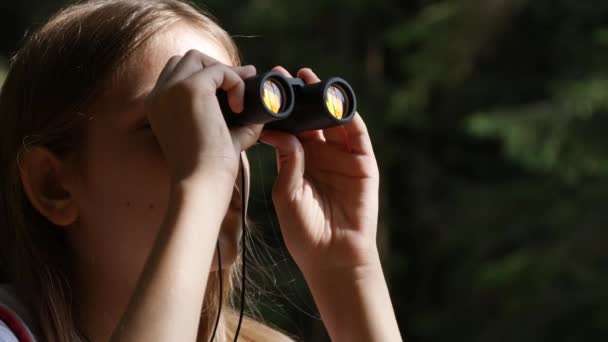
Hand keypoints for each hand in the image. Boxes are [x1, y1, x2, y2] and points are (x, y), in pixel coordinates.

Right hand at [145, 49, 262, 185]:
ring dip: (224, 72)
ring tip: (240, 100)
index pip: (178, 73)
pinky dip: (235, 83)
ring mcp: (170, 89)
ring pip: (199, 58)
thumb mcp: (221, 134)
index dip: (207, 75)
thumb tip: (260, 96)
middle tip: (240, 89)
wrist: (202, 182)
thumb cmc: (211, 167)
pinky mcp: (189, 88)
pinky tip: (240, 107)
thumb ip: (235, 114)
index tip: (234, 89)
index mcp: (158, 107)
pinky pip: (219, 70)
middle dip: (216, 68)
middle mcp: (158, 95)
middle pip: (187, 59)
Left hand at [259, 67, 379, 275]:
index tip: (264, 90)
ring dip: (324, 100)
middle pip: (310, 118)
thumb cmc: (304, 231)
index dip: (279, 110)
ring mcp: (343, 158)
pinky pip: (357, 136)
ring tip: (310, 79)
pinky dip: (349, 117)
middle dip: (299, 96)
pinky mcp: (363, 164)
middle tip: (284, 76)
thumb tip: (278, 132)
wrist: (333, 256)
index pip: (289, 128)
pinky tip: (337, 101)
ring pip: (334, 121)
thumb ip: (287, 162)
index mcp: (299, 162)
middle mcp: (320, 155)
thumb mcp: (286, 194)